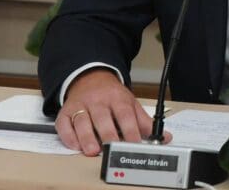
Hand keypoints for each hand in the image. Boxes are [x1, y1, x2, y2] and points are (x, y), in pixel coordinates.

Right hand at [55, 68, 170, 155]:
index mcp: (117, 98)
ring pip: (82, 121)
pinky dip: (68, 135)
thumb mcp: (130, 104)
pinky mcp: (65, 112)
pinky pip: (64, 123)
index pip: (125, 114)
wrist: (90, 78)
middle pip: (103, 117)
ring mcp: (80, 105)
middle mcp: (98, 100)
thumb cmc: (112, 96)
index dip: (130, 130)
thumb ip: (145, 122)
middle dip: (108, 134)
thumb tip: (164, 137)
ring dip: (86, 137)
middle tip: (112, 149)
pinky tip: (75, 145)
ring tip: (92, 151)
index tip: (135, 144)